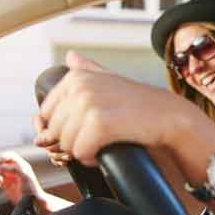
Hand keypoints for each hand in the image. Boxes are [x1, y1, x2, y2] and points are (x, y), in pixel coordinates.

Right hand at [0, 151, 44, 204]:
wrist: (31, 201)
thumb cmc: (32, 189)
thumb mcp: (25, 175)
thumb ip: (15, 167)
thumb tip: (4, 165)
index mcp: (21, 165)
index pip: (11, 156)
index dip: (5, 156)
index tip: (0, 161)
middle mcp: (14, 169)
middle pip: (1, 164)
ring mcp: (9, 177)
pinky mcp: (5, 184)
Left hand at [36, 56, 207, 167]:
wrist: (168, 116)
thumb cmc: (139, 103)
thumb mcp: (111, 79)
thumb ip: (88, 69)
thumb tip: (70, 56)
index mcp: (76, 77)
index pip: (46, 114)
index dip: (61, 129)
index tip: (82, 131)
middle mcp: (79, 86)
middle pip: (54, 131)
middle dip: (71, 142)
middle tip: (94, 140)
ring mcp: (89, 103)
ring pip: (65, 144)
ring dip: (82, 151)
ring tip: (101, 144)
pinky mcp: (100, 123)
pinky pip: (80, 152)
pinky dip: (91, 158)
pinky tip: (104, 152)